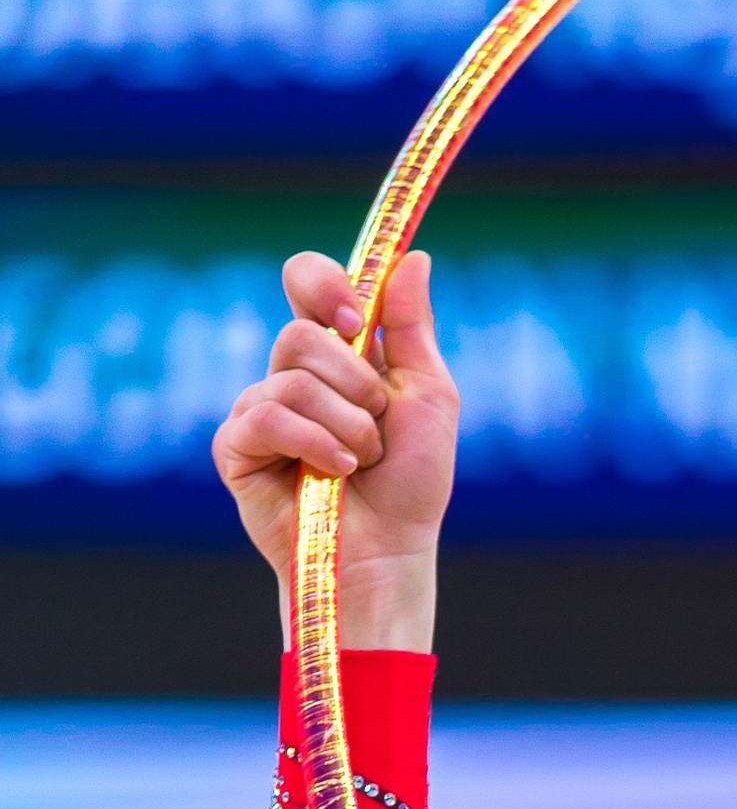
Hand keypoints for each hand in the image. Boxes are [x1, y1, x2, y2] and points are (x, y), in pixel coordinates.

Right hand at [211, 250, 457, 647]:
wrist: (391, 550)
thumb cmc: (412, 482)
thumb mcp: (428, 396)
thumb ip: (412, 328)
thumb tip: (414, 257)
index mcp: (336, 354)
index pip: (306, 283)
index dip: (324, 285)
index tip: (357, 319)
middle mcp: (291, 374)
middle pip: (300, 333)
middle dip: (355, 383)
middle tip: (377, 424)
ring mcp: (259, 409)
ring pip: (291, 379)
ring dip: (347, 424)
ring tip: (360, 462)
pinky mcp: (236, 448)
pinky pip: (265, 416)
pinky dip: (313, 444)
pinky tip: (333, 472)